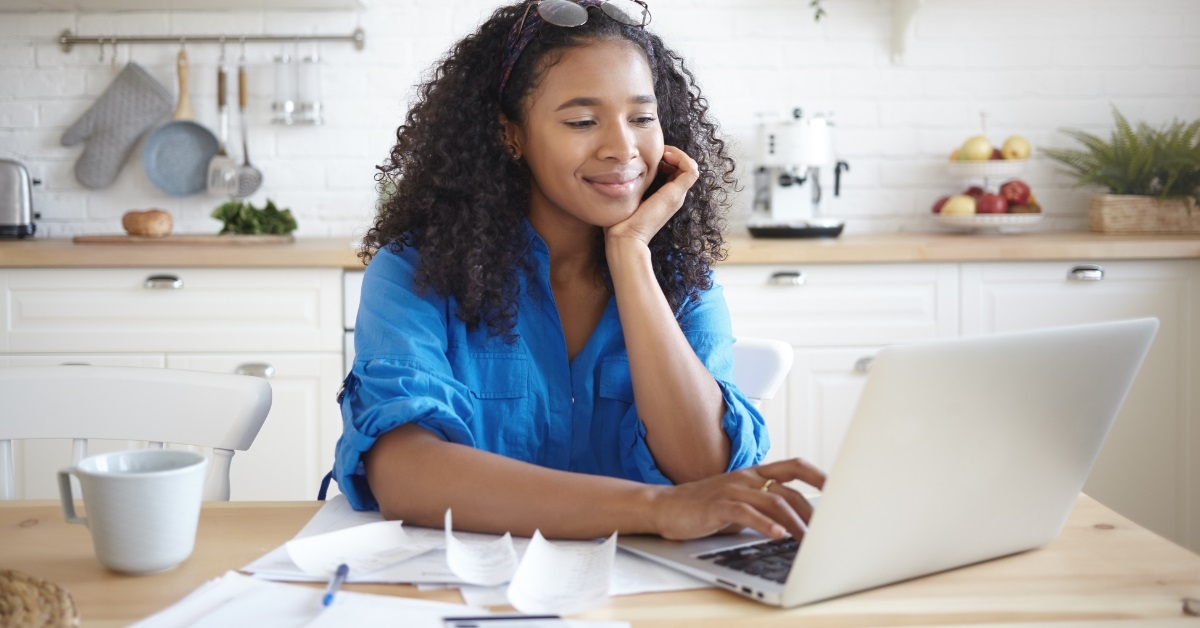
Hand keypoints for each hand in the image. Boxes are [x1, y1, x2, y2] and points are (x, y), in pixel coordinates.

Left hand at [604, 145, 698, 246]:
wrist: (625, 238)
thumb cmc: (621, 220)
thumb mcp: (628, 196)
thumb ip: (631, 184)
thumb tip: (620, 170)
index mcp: (665, 196)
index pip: (675, 170)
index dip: (666, 158)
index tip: (650, 155)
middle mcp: (674, 195)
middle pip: (684, 167)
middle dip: (672, 154)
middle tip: (656, 152)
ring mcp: (677, 195)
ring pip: (690, 167)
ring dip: (678, 154)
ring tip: (662, 153)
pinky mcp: (676, 195)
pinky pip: (691, 170)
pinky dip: (682, 158)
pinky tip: (664, 156)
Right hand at [648, 458, 826, 540]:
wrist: (665, 507)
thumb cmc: (705, 507)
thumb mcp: (740, 503)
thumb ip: (765, 507)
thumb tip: (798, 524)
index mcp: (754, 475)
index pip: (794, 467)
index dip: (818, 475)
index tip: (840, 489)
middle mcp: (746, 478)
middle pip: (788, 491)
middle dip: (811, 513)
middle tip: (825, 533)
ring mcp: (731, 489)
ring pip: (772, 502)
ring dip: (794, 523)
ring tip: (807, 541)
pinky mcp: (717, 505)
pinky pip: (745, 513)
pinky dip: (764, 524)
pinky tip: (777, 535)